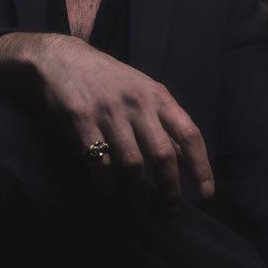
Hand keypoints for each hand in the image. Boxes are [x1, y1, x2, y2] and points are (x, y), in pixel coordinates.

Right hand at [0, 32, 214, 210]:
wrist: (62, 57)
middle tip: (171, 210)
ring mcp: (109, 111)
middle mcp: (137, 103)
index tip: (205, 192)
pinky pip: (99, 160)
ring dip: (140, 191)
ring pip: (132, 163)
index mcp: (158, 96)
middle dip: (170, 188)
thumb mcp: (142, 90)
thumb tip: (185, 159)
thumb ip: (163, 121)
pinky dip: (106, 182)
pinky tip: (108, 190)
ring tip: (143, 204)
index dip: (200, 166)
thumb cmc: (108, 78)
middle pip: (163, 154)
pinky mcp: (82, 120)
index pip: (189, 134)